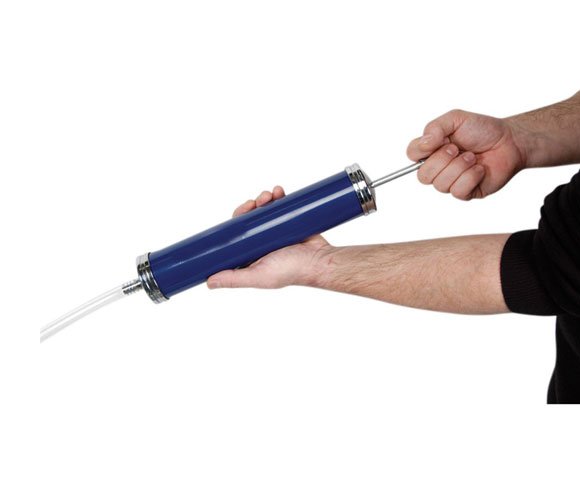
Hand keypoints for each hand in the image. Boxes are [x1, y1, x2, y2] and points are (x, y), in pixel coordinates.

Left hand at [206, 186, 331, 288]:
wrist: (321, 261)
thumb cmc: (292, 271)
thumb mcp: (259, 276)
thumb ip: (234, 279)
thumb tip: (209, 282)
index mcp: (253, 255)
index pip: (237, 236)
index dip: (236, 221)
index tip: (241, 212)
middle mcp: (263, 244)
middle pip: (250, 219)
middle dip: (251, 207)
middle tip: (255, 202)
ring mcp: (278, 232)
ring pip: (265, 210)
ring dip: (264, 199)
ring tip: (270, 195)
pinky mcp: (291, 222)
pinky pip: (282, 206)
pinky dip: (279, 197)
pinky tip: (279, 191)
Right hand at [407, 109, 525, 199]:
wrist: (510, 141)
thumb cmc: (483, 130)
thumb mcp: (456, 118)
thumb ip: (434, 127)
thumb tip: (424, 143)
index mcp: (432, 150)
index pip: (412, 155)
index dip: (421, 150)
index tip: (440, 140)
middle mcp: (438, 168)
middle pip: (423, 175)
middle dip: (443, 160)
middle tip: (458, 149)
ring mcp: (451, 181)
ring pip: (441, 184)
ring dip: (460, 167)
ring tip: (473, 157)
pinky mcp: (465, 192)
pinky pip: (458, 191)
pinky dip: (471, 177)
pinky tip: (479, 169)